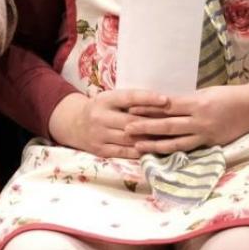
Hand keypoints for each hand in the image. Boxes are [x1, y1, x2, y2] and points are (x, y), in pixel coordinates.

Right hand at [48, 90, 168, 158]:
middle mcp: (100, 116)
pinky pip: (124, 152)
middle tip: (175, 125)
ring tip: (169, 140)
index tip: (166, 99)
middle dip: (154, 124)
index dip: (148, 98)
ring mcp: (99, 135)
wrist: (73, 123)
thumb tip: (162, 102)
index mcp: (105, 100)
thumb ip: (130, 100)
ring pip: (130, 139)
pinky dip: (140, 152)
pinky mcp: (100, 150)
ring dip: (150, 140)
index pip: (129, 97)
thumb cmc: (101, 108)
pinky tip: (154, 151)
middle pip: (132, 121)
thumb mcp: (110, 98)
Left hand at [124, 84, 248, 153]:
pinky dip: (172, 151)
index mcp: (198, 103)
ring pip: (176, 142)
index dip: (148, 108)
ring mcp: (205, 134)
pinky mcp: (210, 144)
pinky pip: (187, 149)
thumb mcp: (205, 92)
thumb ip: (185, 100)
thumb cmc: (227, 96)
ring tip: (137, 146)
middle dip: (146, 128)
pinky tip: (158, 153)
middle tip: (127, 129)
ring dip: (155, 145)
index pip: (167, 106)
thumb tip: (162, 104)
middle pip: (168, 125)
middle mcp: (200, 120)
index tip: (131, 108)